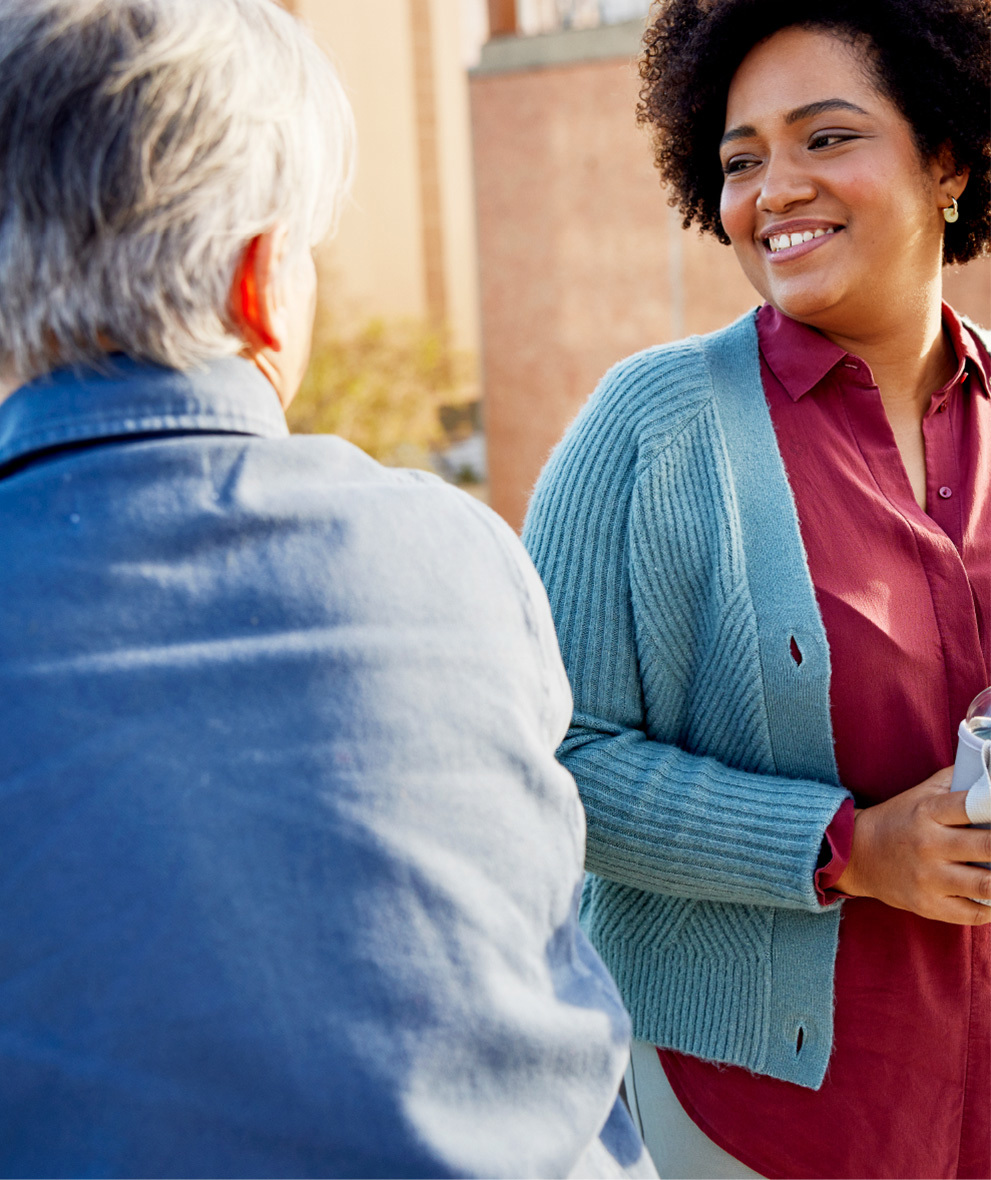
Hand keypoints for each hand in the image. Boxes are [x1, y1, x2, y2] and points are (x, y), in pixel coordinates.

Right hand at [835, 767, 990, 924]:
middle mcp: (929, 844)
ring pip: (986, 885)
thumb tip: (990, 773)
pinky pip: (973, 913)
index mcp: (929, 811)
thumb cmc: (899, 820)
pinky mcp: (927, 905)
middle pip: (988, 846)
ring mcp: (928, 877)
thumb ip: (956, 780)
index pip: (975, 805)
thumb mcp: (921, 794)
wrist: (857, 854)